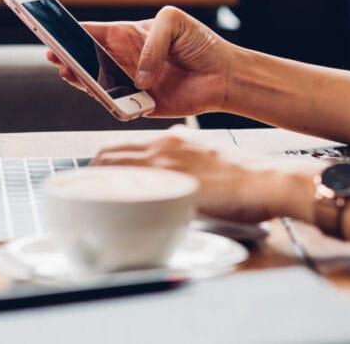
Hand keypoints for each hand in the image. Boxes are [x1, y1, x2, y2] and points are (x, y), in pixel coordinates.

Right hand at [47, 6, 235, 116]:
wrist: (224, 75)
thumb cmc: (201, 44)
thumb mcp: (174, 22)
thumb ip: (152, 42)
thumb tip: (138, 75)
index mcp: (128, 36)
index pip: (92, 33)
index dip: (69, 31)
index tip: (50, 29)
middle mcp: (124, 60)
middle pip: (86, 59)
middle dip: (67, 57)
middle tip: (53, 55)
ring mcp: (129, 84)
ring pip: (95, 83)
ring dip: (81, 79)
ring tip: (69, 72)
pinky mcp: (140, 106)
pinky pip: (117, 106)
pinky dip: (109, 102)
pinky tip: (102, 94)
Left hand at [93, 125, 317, 223]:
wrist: (267, 180)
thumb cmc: (246, 176)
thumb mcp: (210, 156)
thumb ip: (186, 159)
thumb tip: (171, 169)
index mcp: (174, 140)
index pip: (123, 146)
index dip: (103, 161)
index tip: (95, 175)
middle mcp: (165, 146)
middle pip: (110, 153)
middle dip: (91, 171)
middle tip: (83, 189)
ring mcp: (166, 164)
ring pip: (113, 166)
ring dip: (94, 181)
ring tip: (85, 199)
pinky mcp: (171, 183)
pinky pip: (128, 186)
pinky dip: (110, 194)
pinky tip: (105, 208)